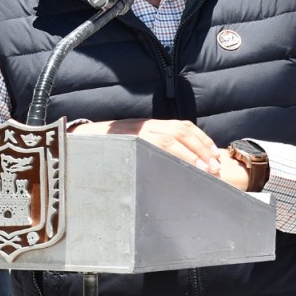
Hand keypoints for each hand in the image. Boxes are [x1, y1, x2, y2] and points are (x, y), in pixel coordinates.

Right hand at [71, 118, 222, 171]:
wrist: (79, 140)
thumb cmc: (111, 146)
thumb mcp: (136, 141)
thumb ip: (156, 146)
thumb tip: (184, 162)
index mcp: (151, 124)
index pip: (184, 127)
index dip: (202, 140)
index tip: (216, 156)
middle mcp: (145, 126)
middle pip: (181, 132)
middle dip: (201, 149)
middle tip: (215, 167)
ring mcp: (135, 134)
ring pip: (168, 140)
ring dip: (188, 155)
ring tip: (202, 170)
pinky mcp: (125, 144)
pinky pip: (149, 150)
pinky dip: (165, 159)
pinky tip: (175, 171)